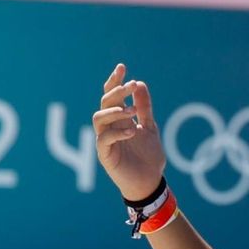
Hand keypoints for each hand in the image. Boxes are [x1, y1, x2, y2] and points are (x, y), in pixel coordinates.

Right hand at [93, 63, 166, 201]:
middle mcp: (110, 127)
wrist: (150, 182)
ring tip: (131, 112)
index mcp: (120, 119)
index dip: (115, 81)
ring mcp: (105, 140)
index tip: (122, 67)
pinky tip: (132, 131)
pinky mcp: (105, 155)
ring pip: (98, 118)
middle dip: (117, 92)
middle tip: (131, 86)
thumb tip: (140, 83)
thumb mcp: (150, 127)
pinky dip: (117, 132)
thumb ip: (144, 108)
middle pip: (105, 102)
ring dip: (115, 111)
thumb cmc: (148, 157)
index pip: (112, 95)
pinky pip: (104, 139)